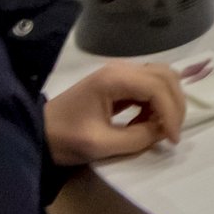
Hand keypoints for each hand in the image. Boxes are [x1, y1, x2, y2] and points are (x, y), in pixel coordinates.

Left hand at [44, 62, 185, 165]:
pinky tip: (148, 121)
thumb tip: (163, 132)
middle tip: (172, 133)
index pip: (158, 87)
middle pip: (165, 76)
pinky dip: (158, 102)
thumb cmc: (65, 138)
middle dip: (175, 105)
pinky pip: (150, 85)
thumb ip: (137, 138)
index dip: (171, 113)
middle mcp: (121, 68)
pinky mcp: (119, 82)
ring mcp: (120, 73)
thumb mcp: (101, 144)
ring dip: (168, 101)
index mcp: (114, 79)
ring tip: (161, 127)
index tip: (172, 140)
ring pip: (161, 77)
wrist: (38, 133)